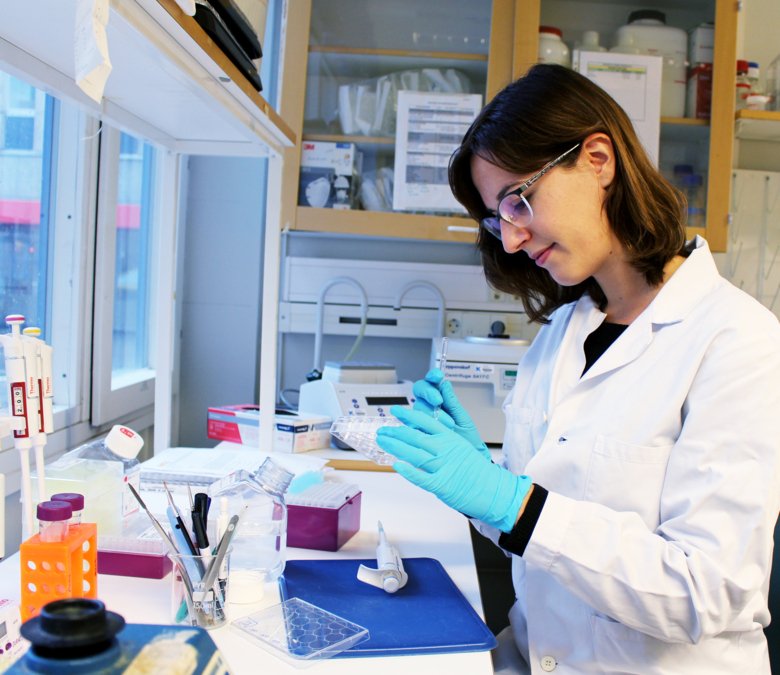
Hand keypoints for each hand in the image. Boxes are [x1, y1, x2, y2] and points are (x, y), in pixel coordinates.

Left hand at [377, 406, 531, 532]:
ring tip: (383, 442)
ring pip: (414, 453)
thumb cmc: (479, 471)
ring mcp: (443, 466)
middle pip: (415, 437)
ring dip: (395, 447)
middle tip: (382, 430)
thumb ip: (444, 442)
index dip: (409, 416)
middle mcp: (445, 449)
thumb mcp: (462, 448)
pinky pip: (420, 476)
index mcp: (451, 439)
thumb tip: (425, 438)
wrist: (494, 490)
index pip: (426, 422)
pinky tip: (396, 465)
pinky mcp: (442, 484)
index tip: (396, 411)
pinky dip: (407, 470)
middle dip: (395, 432)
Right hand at [413, 369, 490, 460]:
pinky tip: (427, 430)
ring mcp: (422, 420)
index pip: (431, 383)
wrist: (468, 459)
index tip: (437, 376)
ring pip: (417, 407)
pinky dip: (419, 426)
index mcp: (441, 400)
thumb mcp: (463, 419)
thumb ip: (452, 402)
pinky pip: (412, 425)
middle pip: (419, 391)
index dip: (431, 377)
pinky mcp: (417, 433)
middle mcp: (429, 408)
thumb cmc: (467, 439)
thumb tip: (444, 383)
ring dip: (431, 413)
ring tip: (447, 424)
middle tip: (438, 401)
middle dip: (428, 393)